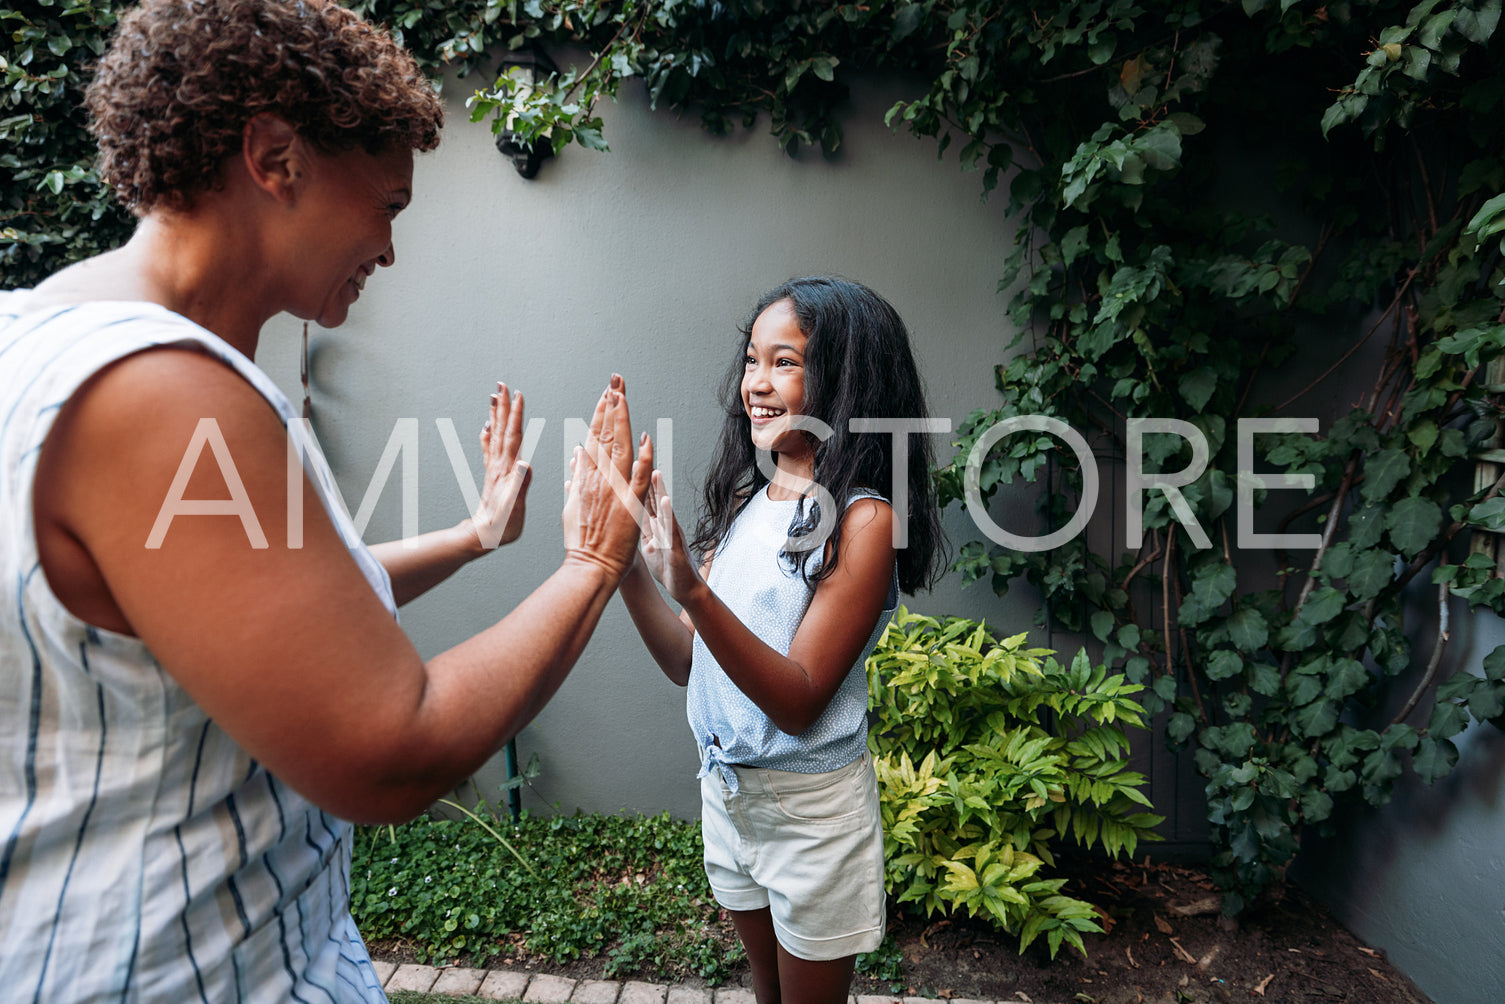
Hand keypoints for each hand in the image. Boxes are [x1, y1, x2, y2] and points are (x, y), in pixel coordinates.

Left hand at [468, 382, 531, 550]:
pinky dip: (488, 435)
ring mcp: (494, 470)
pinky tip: (486, 427)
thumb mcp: (514, 509)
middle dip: (503, 407)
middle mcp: (499, 466)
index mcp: (507, 471)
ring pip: (495, 435)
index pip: (513, 437)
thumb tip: (525, 463)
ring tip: (495, 397)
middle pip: (502, 430)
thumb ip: (520, 486)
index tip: (518, 395)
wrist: (481, 537)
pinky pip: (489, 449)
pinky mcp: (492, 476)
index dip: (516, 415)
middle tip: (502, 385)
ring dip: (496, 415)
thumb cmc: (500, 527)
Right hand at [562, 374, 652, 581]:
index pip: (593, 436)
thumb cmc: (581, 539)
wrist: (590, 565)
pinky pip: (638, 477)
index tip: (606, 393)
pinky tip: (645, 438)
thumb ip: (576, 476)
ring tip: (623, 395)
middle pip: (605, 434)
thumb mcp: (572, 503)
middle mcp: (597, 478)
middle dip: (611, 405)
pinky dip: (642, 457)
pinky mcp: (629, 504)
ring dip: (622, 420)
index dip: (601, 412)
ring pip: (618, 448)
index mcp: (585, 476)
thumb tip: (576, 452)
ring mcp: (613, 490)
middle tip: (616, 380)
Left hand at [638, 470, 703, 603]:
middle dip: (646, 478)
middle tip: (639, 457)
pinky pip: (671, 528)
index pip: (643, 501)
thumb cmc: (668, 568)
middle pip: (654, 498)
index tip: (625, 466)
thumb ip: (642, 530)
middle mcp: (664, 526)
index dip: (635, 483)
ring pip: (664, 508)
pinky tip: (666, 501)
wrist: (685, 588)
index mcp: (655, 526)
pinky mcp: (677, 545)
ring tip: (654, 472)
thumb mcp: (649, 546)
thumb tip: (629, 518)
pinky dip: (668, 514)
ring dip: (660, 490)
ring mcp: (672, 534)